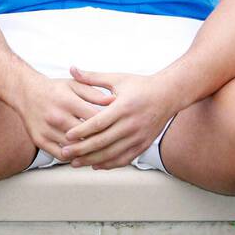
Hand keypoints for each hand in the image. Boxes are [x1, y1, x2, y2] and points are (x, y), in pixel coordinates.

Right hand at [14, 71, 115, 160]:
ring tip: (101, 153)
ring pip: (74, 148)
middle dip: (102, 141)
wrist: (25, 93)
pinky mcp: (40, 140)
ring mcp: (47, 130)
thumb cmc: (54, 89)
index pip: (95, 119)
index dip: (110, 125)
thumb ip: (94, 94)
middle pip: (85, 136)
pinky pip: (60, 155)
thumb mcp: (75, 86)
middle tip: (114, 145)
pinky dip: (73, 158)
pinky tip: (82, 156)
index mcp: (68, 102)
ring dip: (88, 153)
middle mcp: (57, 117)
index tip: (119, 129)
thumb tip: (114, 102)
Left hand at [60, 66, 178, 169]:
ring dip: (92, 160)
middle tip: (64, 153)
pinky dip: (109, 164)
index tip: (67, 136)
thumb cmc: (141, 85)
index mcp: (123, 107)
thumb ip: (92, 78)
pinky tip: (94, 165)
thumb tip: (72, 69)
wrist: (169, 94)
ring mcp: (139, 136)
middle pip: (103, 141)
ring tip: (74, 162)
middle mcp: (132, 124)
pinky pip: (125, 158)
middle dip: (82, 149)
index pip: (99, 123)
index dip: (82, 131)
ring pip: (112, 153)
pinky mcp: (144, 144)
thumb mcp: (117, 79)